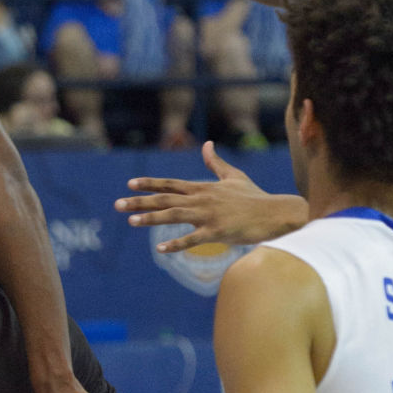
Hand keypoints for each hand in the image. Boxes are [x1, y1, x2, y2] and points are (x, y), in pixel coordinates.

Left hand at [115, 141, 301, 251]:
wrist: (275, 213)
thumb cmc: (254, 196)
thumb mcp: (233, 176)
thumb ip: (215, 163)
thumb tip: (207, 144)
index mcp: (203, 188)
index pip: (170, 184)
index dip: (149, 184)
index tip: (130, 184)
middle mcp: (202, 199)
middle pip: (165, 199)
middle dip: (139, 201)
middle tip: (117, 204)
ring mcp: (209, 215)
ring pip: (174, 215)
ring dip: (151, 219)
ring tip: (130, 221)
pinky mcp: (217, 232)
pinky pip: (193, 239)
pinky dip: (176, 244)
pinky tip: (160, 249)